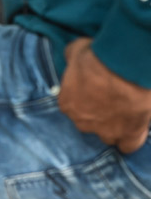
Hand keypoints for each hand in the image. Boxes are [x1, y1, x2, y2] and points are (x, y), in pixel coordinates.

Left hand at [60, 38, 150, 153]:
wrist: (122, 70)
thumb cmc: (95, 58)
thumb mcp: (74, 52)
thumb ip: (71, 60)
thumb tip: (73, 60)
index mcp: (67, 104)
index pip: (70, 106)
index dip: (81, 98)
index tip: (90, 91)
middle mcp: (83, 122)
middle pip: (87, 123)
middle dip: (94, 114)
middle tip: (107, 100)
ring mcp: (106, 131)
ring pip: (106, 136)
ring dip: (111, 127)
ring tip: (120, 115)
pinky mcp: (129, 135)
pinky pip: (127, 146)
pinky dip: (129, 141)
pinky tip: (131, 132)